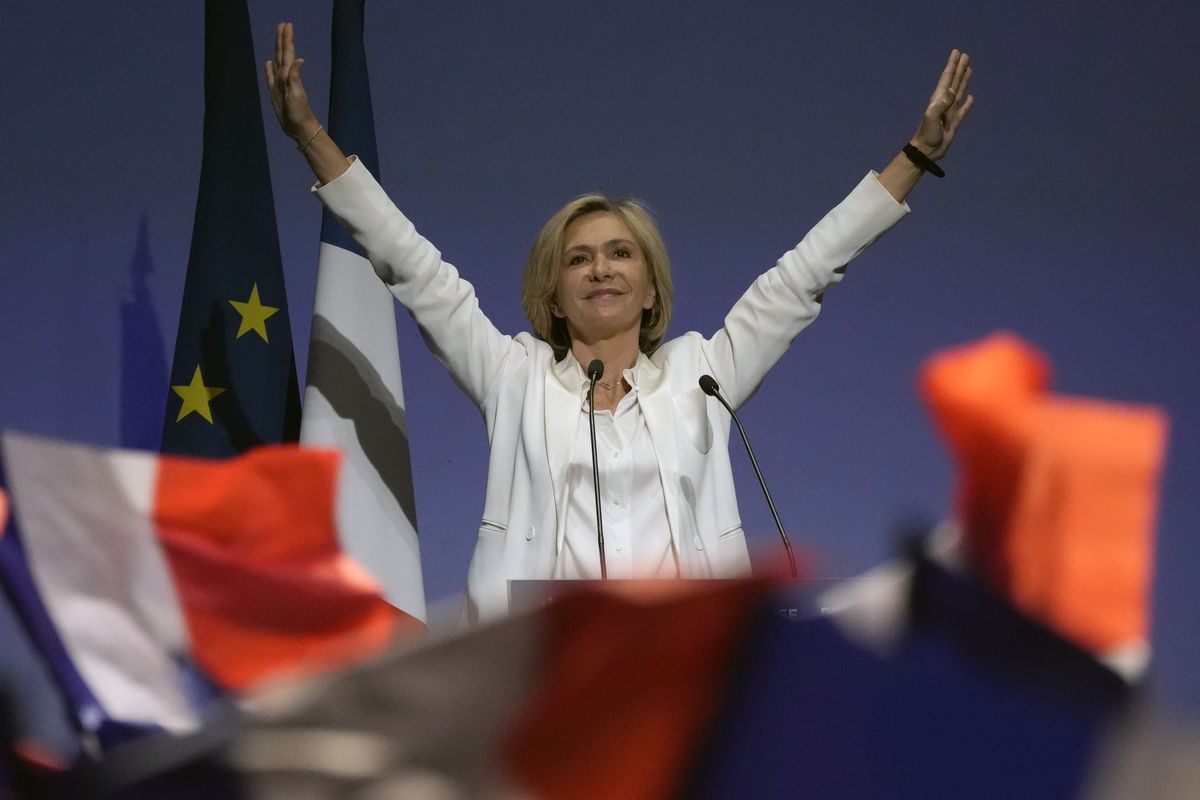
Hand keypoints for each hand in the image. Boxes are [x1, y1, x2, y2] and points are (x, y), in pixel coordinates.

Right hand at [264, 22, 319, 143]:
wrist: (298, 128)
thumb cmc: (299, 112)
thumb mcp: (296, 93)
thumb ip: (295, 76)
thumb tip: (299, 59)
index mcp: (290, 75)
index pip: (287, 53)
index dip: (286, 39)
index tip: (286, 25)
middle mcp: (284, 77)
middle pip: (282, 54)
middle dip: (282, 39)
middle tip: (283, 25)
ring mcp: (279, 84)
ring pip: (277, 62)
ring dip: (277, 49)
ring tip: (277, 38)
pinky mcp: (275, 93)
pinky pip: (270, 77)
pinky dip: (269, 69)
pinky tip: (268, 63)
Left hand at [910, 49, 974, 160]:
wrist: (926, 151)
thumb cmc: (927, 134)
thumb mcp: (931, 117)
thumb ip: (941, 103)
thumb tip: (951, 91)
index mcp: (938, 99)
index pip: (947, 78)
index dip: (952, 65)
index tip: (957, 53)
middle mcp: (944, 103)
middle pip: (954, 81)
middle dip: (959, 69)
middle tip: (965, 56)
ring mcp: (950, 112)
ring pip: (959, 92)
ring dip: (964, 81)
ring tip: (969, 69)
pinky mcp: (954, 123)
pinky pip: (963, 110)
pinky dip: (968, 104)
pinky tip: (971, 98)